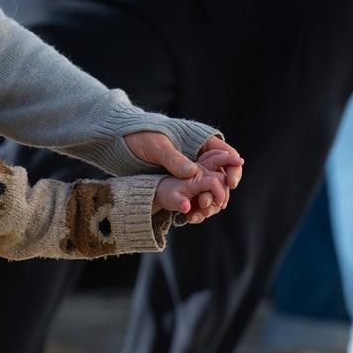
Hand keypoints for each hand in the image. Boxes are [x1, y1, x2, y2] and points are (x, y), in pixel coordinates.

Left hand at [124, 130, 239, 223]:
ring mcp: (188, 169)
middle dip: (223, 190)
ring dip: (211, 200)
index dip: (233, 168)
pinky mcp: (178, 181)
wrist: (119, 142)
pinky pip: (193, 193)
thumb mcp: (156, 146)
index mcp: (198, 141)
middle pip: (221, 173)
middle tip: (219, 204)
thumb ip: (174, 159)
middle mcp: (197, 156)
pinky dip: (195, 204)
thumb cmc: (139, 136)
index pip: (225, 153)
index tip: (231, 183)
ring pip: (209, 186)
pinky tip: (192, 215)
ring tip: (204, 212)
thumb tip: (193, 172)